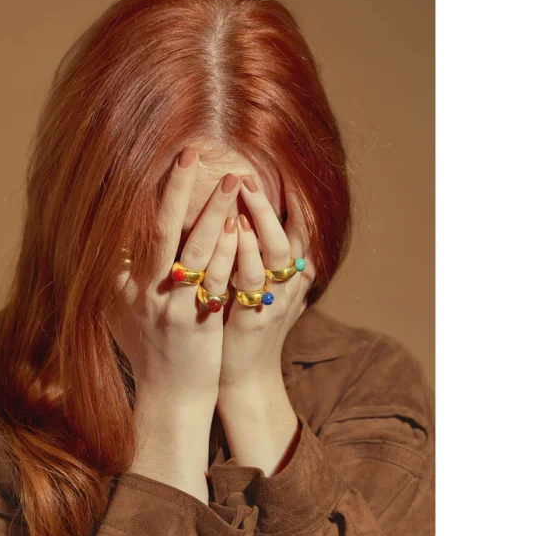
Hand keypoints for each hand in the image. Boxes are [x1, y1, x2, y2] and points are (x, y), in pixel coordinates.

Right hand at [108, 147, 241, 498]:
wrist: (169, 394)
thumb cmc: (146, 347)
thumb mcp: (120, 309)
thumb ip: (121, 272)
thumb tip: (118, 234)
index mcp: (120, 284)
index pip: (134, 231)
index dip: (149, 196)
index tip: (163, 163)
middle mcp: (141, 293)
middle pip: (160, 234)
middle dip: (177, 193)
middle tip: (191, 154)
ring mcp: (170, 308)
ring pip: (193, 254)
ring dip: (212, 215)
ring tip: (233, 183)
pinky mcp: (198, 323)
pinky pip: (214, 283)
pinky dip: (225, 255)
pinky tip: (237, 229)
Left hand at [219, 175, 316, 390]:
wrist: (239, 373)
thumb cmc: (243, 324)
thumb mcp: (258, 286)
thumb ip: (258, 254)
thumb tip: (245, 214)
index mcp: (292, 271)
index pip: (300, 224)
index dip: (294, 194)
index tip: (279, 161)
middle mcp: (290, 282)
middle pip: (291, 231)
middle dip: (272, 200)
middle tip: (250, 172)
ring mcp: (277, 299)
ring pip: (276, 250)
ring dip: (261, 217)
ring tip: (244, 187)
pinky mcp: (257, 316)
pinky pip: (253, 278)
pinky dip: (246, 252)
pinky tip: (234, 229)